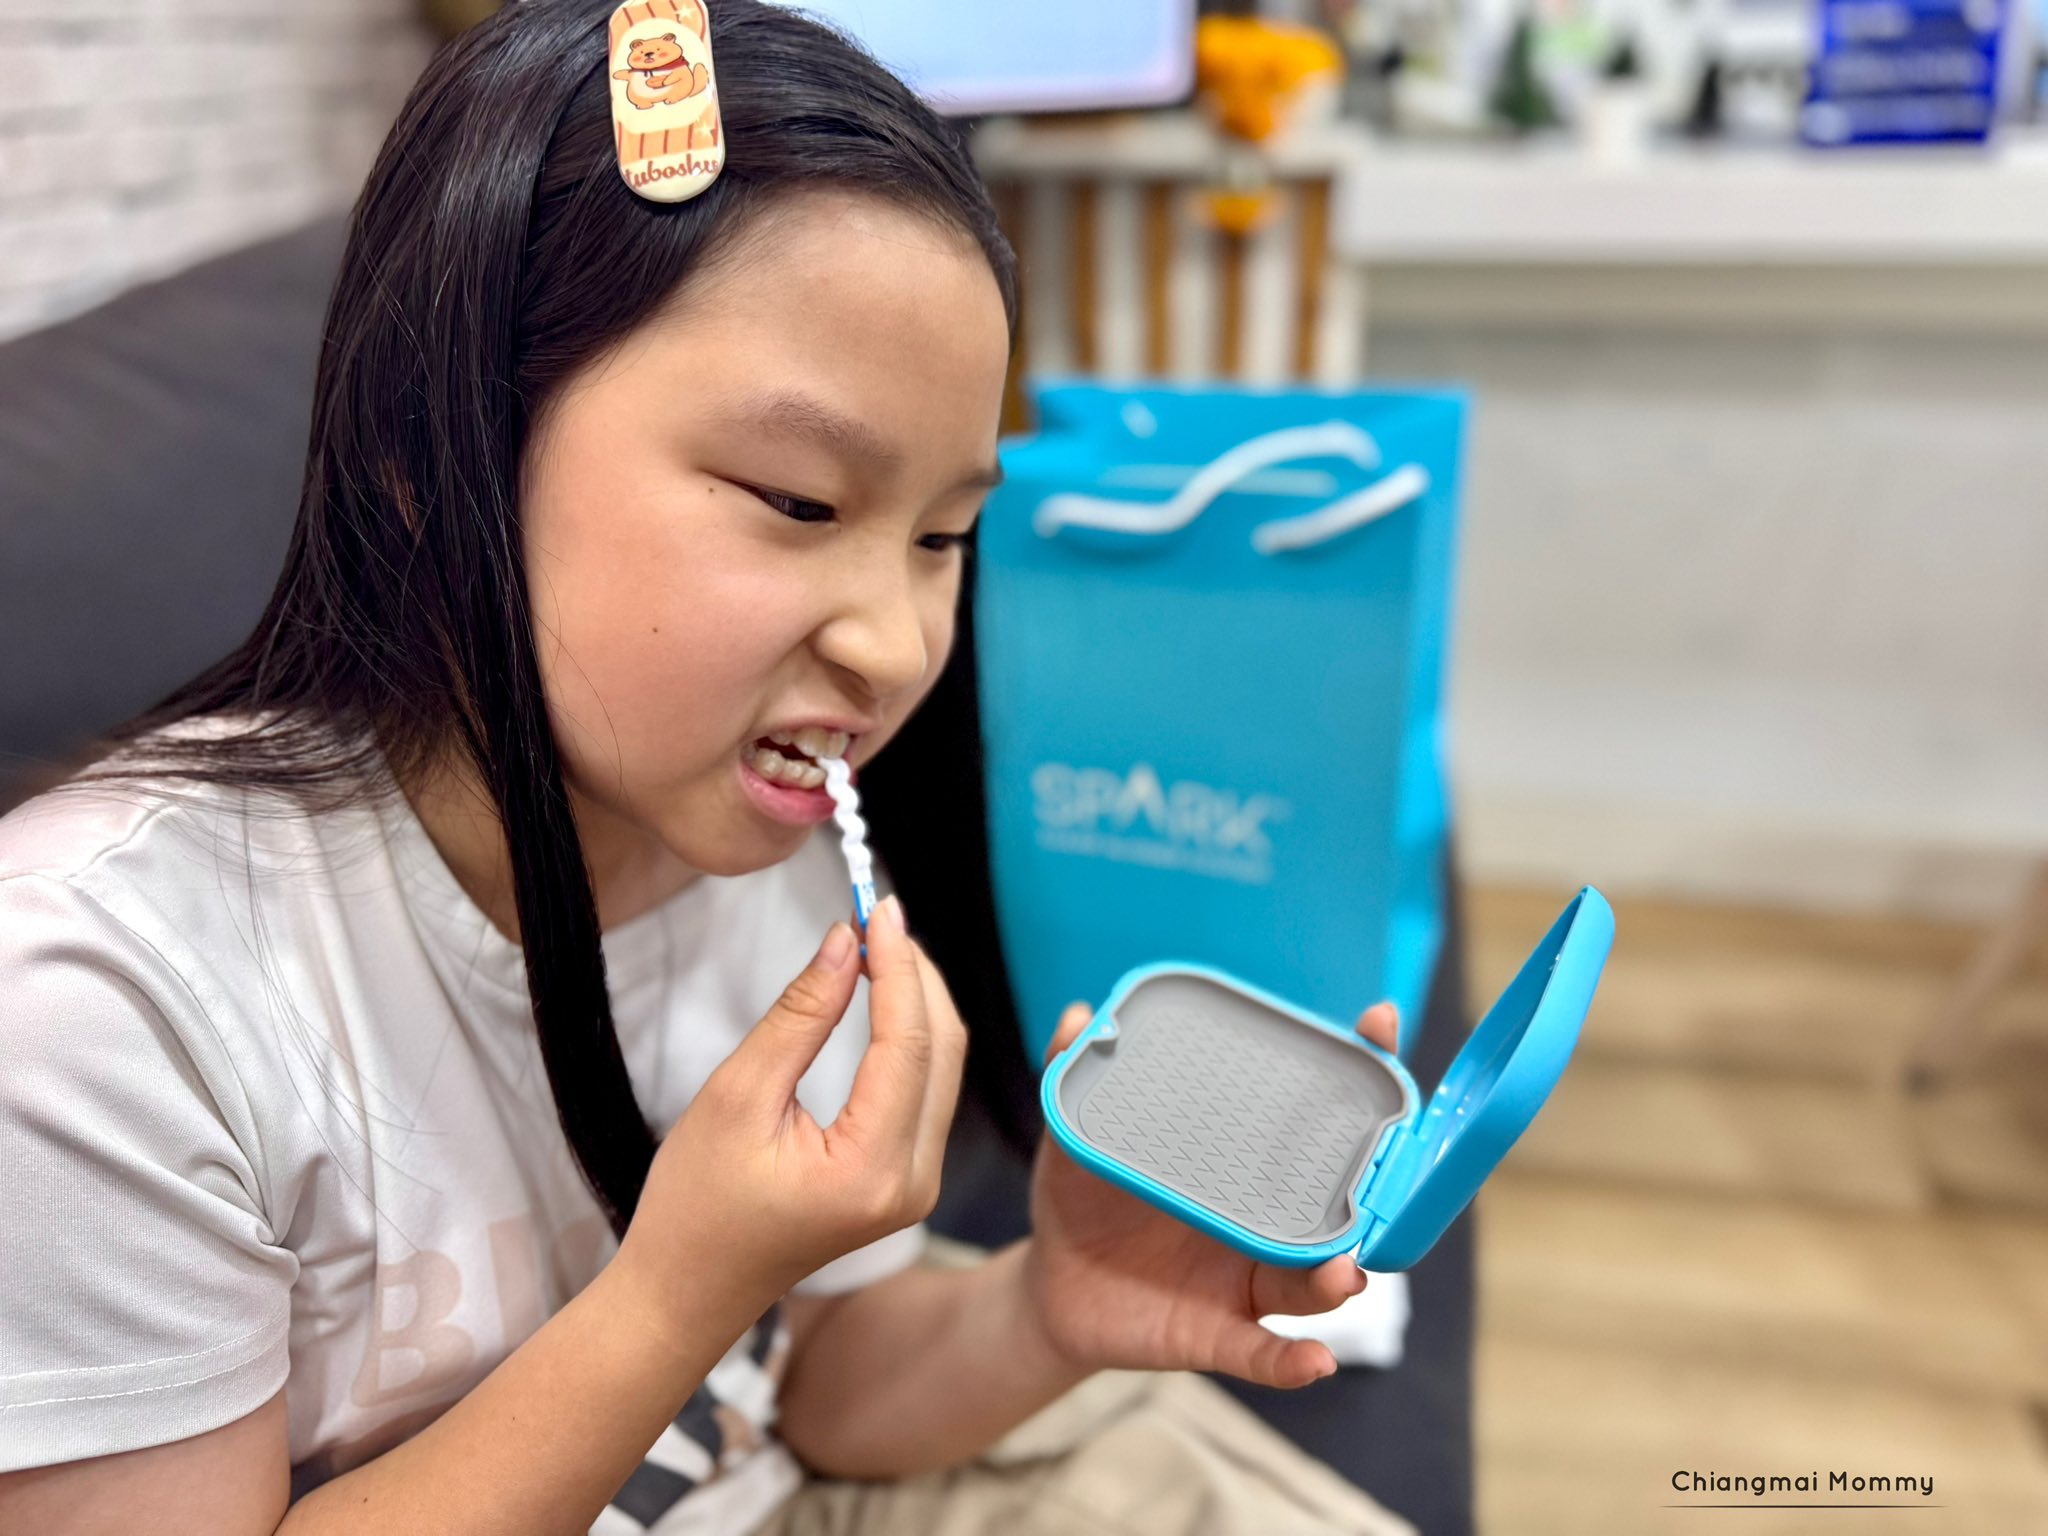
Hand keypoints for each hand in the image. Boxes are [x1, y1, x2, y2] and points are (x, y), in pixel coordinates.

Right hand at [616, 893, 967, 1315]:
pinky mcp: (906, 1182)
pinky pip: (926, 1090)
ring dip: (917, 999)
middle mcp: (913, 1183)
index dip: (896, 965)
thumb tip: (844, 943)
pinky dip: (910, 1036)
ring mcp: (917, 1187)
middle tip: (878, 913)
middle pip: (942, 1050)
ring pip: (942, 1067)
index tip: (879, 906)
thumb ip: (800, 1016)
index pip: (907, 1042)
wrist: (688, 1292)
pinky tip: (883, 994)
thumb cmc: (695, 1204)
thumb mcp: (738, 1096)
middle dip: (915, 973)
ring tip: (876, 942)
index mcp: (872, 1170)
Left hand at [1021, 999, 1399, 1388]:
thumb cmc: (1083, 1202)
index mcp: (1243, 1161)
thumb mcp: (1075, 1139)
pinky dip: (1292, 1363)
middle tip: (1387, 1161)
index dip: (1356, 1071)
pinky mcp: (1218, 1334)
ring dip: (1335, 1280)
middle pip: (1336, 1199)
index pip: (1312, 1114)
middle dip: (1372, 1182)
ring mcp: (1246, 1278)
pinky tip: (1314, 1362)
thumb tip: (1080, 1016)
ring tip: (1346, 1273)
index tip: (1380, 1024)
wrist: (1051, 1288)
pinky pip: (1264, 1354)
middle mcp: (1263, 1218)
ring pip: (1308, 1281)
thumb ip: (1076, 1075)